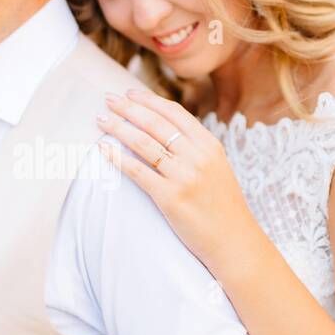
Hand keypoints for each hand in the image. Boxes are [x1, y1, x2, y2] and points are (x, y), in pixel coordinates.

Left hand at [96, 87, 253, 273]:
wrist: (233, 241)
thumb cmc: (222, 206)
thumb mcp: (217, 167)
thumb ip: (195, 148)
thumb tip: (165, 130)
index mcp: (210, 144)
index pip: (174, 113)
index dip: (148, 100)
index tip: (129, 93)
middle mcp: (197, 156)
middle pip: (155, 123)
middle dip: (128, 108)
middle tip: (108, 99)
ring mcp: (184, 176)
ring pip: (144, 143)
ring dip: (118, 128)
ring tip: (101, 120)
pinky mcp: (170, 198)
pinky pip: (138, 172)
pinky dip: (117, 158)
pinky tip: (103, 150)